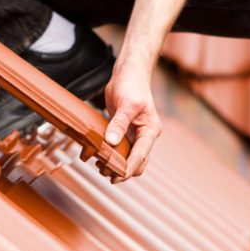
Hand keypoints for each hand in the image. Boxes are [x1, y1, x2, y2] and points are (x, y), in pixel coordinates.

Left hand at [103, 62, 161, 180]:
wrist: (128, 73)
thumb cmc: (131, 85)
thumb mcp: (126, 104)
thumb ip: (119, 124)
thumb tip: (110, 143)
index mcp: (150, 130)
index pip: (141, 155)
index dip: (128, 168)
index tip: (116, 177)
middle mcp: (145, 135)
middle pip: (137, 162)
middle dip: (123, 170)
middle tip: (105, 174)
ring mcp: (135, 134)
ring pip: (128, 158)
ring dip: (116, 165)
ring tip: (100, 168)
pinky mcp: (124, 131)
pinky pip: (120, 149)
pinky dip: (111, 156)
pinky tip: (99, 157)